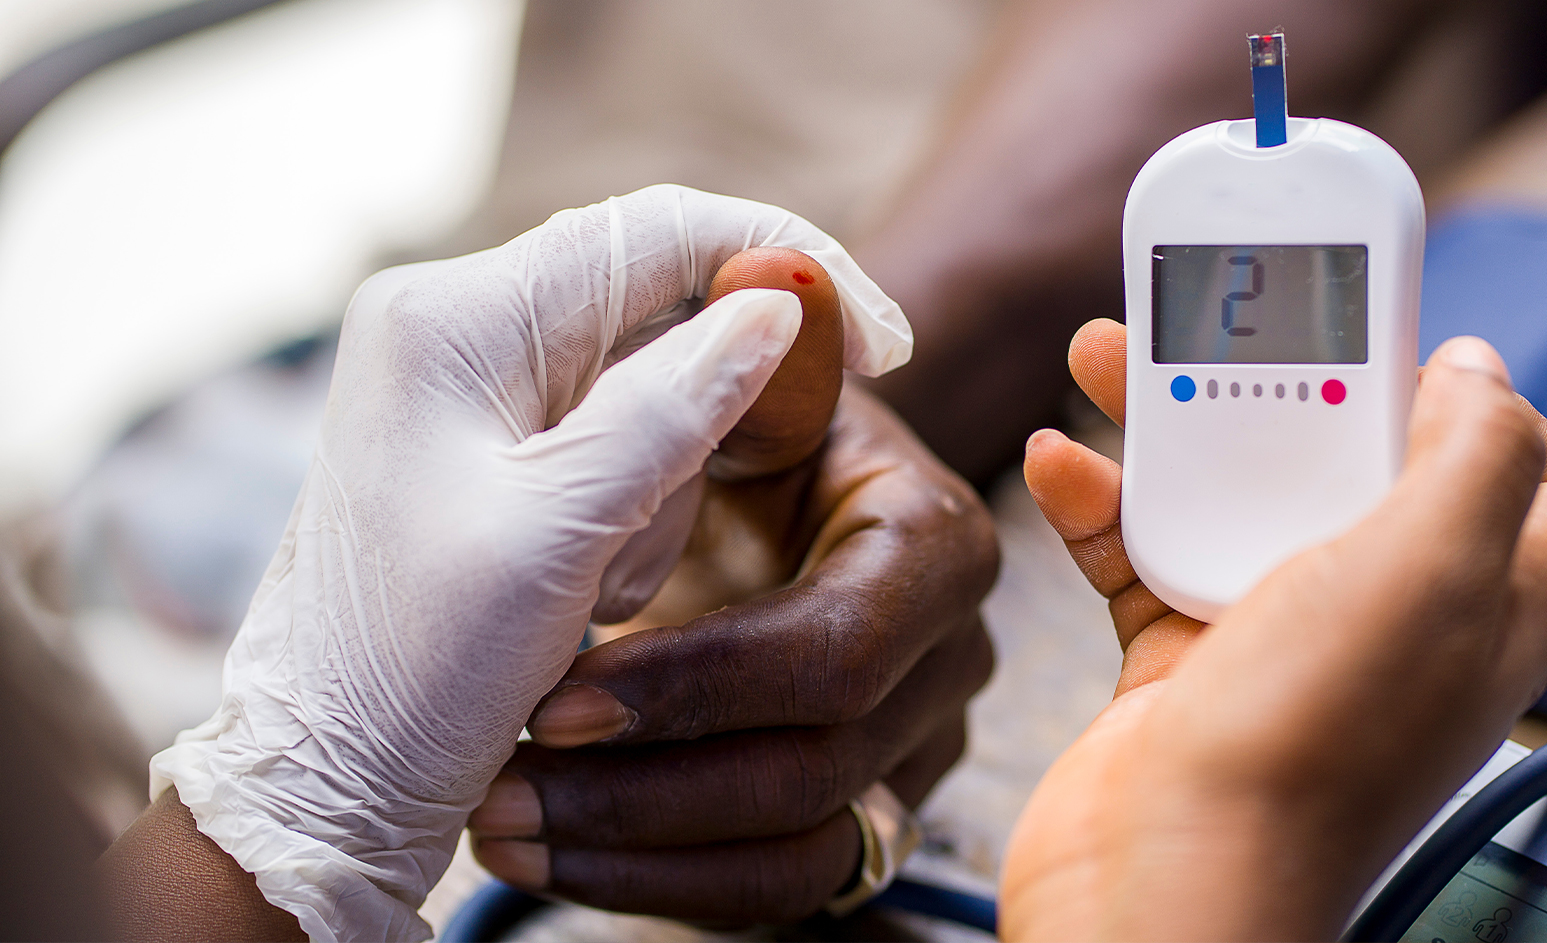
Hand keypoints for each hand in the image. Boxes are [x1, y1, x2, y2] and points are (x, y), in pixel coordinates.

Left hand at [147, 185, 911, 941]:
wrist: (321, 786)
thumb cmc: (411, 673)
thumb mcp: (554, 532)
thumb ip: (671, 406)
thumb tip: (776, 307)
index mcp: (455, 319)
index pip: (659, 231)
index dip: (785, 266)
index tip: (882, 348)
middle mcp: (457, 333)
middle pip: (654, 316)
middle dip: (700, 426)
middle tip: (651, 539)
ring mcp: (469, 395)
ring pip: (645, 395)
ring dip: (659, 491)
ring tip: (594, 591)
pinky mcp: (488, 457)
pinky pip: (612, 456)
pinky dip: (630, 521)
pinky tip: (582, 600)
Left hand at [469, 252, 997, 923]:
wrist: (676, 521)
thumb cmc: (635, 451)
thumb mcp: (629, 412)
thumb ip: (700, 368)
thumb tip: (776, 276)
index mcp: (921, 522)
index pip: (846, 630)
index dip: (710, 672)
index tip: (563, 693)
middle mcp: (943, 629)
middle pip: (831, 732)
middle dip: (658, 767)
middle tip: (514, 774)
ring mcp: (911, 717)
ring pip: (812, 825)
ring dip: (643, 840)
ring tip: (504, 832)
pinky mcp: (859, 783)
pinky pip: (790, 873)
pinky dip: (665, 879)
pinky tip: (558, 863)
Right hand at [1000, 320, 1546, 940]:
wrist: (1161, 881)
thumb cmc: (1302, 750)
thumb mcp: (1431, 573)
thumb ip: (1477, 454)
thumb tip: (1481, 369)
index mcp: (1484, 603)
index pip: (1540, 486)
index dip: (1496, 410)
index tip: (1412, 352)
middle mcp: (1392, 622)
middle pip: (1359, 464)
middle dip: (1288, 380)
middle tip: (1226, 325)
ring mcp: (1281, 642)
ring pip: (1240, 496)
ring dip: (1173, 426)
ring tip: (1109, 361)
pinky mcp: (1183, 663)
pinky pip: (1144, 555)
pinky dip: (1101, 505)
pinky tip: (1062, 465)